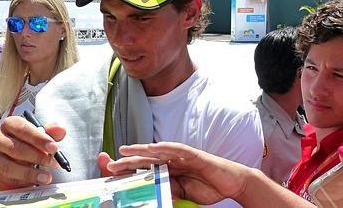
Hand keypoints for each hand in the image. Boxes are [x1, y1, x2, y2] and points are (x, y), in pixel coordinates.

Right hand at [0, 116, 62, 188]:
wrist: (16, 155)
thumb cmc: (29, 140)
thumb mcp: (40, 133)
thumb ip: (51, 132)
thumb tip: (61, 130)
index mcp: (10, 124)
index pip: (23, 129)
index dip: (39, 139)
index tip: (54, 148)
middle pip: (16, 149)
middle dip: (37, 157)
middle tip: (53, 163)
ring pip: (9, 166)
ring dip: (30, 173)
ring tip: (47, 177)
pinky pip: (8, 178)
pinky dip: (24, 181)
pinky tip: (36, 180)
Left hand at [107, 142, 248, 204]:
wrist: (232, 183)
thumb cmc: (208, 186)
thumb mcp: (183, 193)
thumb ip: (168, 190)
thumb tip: (151, 195)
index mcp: (168, 170)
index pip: (144, 169)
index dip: (128, 169)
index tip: (111, 172)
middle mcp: (172, 160)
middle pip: (146, 159)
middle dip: (128, 161)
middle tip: (110, 163)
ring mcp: (183, 156)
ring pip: (158, 151)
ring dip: (141, 150)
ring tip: (125, 151)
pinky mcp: (195, 155)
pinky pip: (179, 150)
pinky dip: (167, 148)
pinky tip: (156, 147)